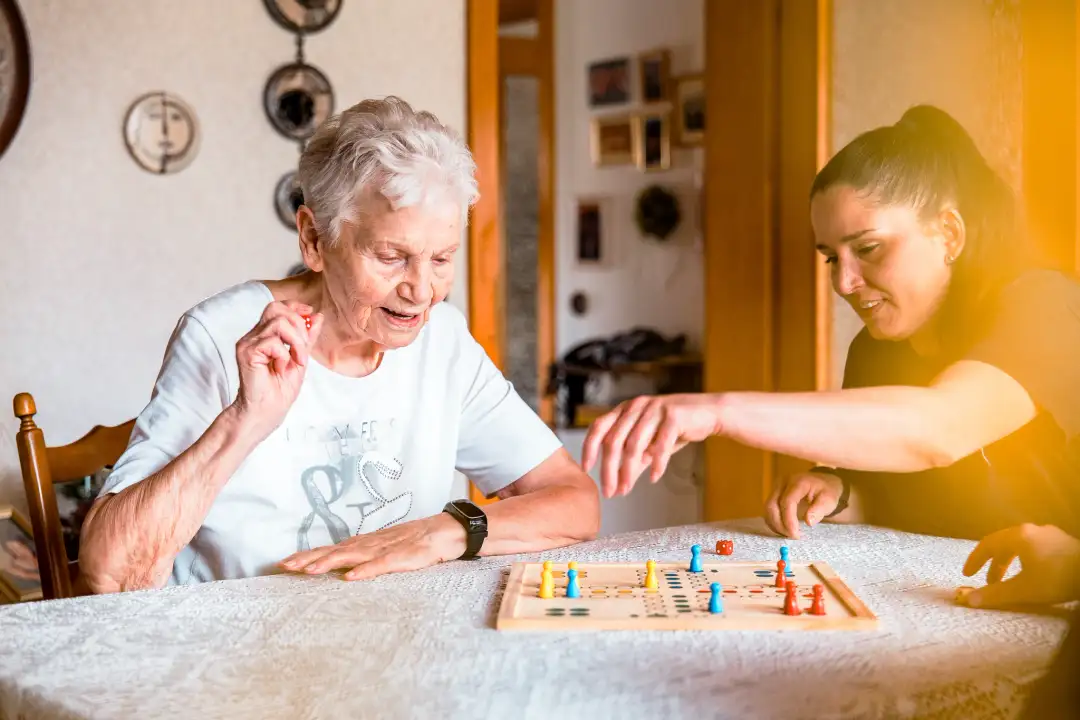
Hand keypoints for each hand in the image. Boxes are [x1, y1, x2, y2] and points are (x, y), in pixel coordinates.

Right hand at [232, 300, 322, 437]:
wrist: (267, 412)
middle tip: (303, 348)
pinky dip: (284, 355)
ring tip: (296, 360)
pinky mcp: (246, 352)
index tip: (310, 315)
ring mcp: (248, 343)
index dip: (295, 307)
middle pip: (275, 308)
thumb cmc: (279, 390)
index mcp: (264, 335)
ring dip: (296, 342)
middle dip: (298, 324)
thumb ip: (307, 338)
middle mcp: (253, 336)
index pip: (277, 307)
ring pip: (278, 322)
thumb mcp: (300, 359)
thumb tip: (317, 316)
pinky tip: (281, 368)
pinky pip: (273, 342)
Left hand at [279, 514, 466, 580]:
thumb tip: (342, 568)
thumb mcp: (385, 549)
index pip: (331, 548)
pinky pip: (381, 565)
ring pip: (352, 556)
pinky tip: (351, 577)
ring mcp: (385, 549)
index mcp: (365, 543)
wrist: (445, 531)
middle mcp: (370, 544)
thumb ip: (365, 556)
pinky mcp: (402, 557)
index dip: (308, 555)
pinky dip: (366, 570)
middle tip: (285, 566)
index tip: (284, 562)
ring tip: (308, 571)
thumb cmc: (415, 541)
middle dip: (309, 558)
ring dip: (329, 562)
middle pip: (335, 550)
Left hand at [582, 394, 721, 498]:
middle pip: (614, 441)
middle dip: (609, 469)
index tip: (586, 469)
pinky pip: (661, 444)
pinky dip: (656, 463)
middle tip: (609, 491)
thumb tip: (617, 486)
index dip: (589, 448)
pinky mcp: (674, 416)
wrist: (708, 413)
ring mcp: (654, 409)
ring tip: (626, 489)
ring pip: (634, 445)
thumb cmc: (675, 428)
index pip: (598, 427)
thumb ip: (633, 462)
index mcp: (625, 410)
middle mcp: (636, 407)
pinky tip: (654, 477)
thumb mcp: (649, 445)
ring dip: (629, 471)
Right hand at [763, 471, 842, 539]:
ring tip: (789, 534)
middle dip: (779, 524)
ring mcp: (776, 488)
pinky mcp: (773, 495)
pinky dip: (774, 522)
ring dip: (776, 524)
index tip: (795, 534)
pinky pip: (769, 511)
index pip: (787, 501)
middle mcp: (783, 483)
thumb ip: (820, 509)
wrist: (821, 482)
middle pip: (772, 505)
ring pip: (768, 509)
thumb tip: (808, 522)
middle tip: (792, 536)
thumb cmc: (826, 491)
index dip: (788, 519)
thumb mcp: (829, 499)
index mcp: (798, 482)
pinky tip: (785, 529)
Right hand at [961, 524, 1079, 608]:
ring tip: (1010, 580)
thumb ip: (996, 594)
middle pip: (1003, 544)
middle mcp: (1031, 530)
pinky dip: (1024, 560)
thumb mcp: (1024, 590)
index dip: (975, 560)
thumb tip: (969, 600)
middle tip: (989, 582)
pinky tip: (1032, 573)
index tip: (967, 574)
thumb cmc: (1057, 579)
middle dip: (994, 564)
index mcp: (1018, 536)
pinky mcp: (1063, 542)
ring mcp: (1050, 534)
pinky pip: (1034, 547)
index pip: (987, 544)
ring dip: (1010, 563)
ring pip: (1020, 545)